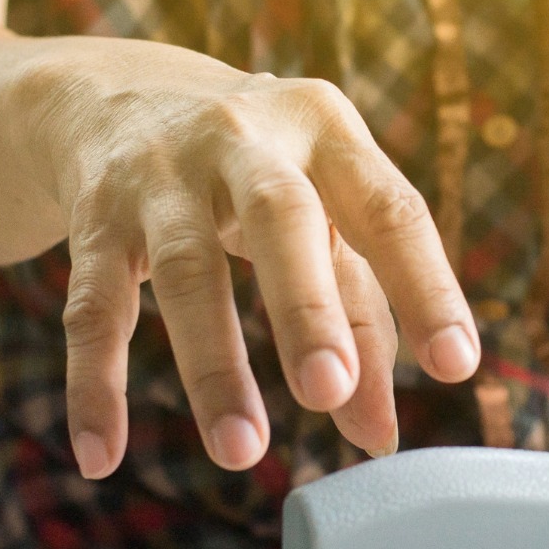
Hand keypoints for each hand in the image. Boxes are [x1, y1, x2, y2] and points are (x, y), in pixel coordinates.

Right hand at [34, 45, 481, 475]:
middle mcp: (243, 136)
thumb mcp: (320, 216)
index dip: (426, 285)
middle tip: (328, 392)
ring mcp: (160, 171)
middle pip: (279, 216)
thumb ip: (362, 319)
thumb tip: (378, 436)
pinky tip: (103, 453)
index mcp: (326, 130)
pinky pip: (93, 305)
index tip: (456, 366)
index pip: (389, 208)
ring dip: (212, 364)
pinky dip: (95, 383)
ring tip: (240, 451)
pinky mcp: (94, 213)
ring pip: (184, 268)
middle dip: (305, 307)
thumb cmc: (255, 172)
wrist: (112, 94)